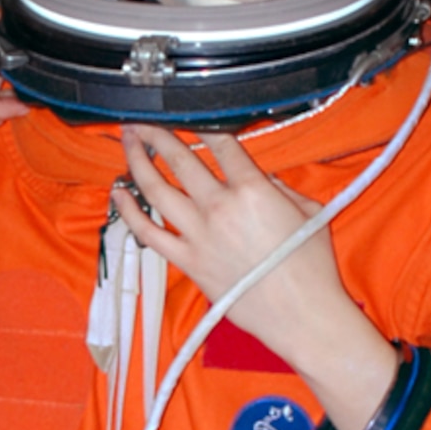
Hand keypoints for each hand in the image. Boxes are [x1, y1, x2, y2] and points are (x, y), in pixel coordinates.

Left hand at [113, 126, 395, 429]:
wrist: (303, 316)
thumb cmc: (312, 267)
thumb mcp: (308, 211)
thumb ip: (278, 187)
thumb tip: (259, 177)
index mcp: (252, 189)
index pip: (219, 142)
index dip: (201, 122)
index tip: (187, 113)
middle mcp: (219, 207)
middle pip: (179, 158)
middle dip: (156, 132)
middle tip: (142, 119)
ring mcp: (198, 235)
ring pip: (156, 189)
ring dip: (137, 161)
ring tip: (127, 142)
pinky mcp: (187, 262)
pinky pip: (148, 232)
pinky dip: (129, 211)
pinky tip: (118, 194)